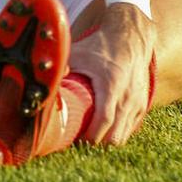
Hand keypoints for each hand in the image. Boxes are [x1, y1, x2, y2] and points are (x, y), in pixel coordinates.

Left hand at [67, 5, 154, 145]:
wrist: (131, 37)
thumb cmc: (100, 45)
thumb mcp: (79, 52)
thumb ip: (61, 66)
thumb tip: (40, 79)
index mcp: (111, 84)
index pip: (104, 120)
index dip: (91, 136)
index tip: (76, 141)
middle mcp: (127, 96)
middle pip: (115, 136)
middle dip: (97, 144)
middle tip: (79, 142)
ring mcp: (137, 101)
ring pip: (123, 135)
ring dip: (106, 140)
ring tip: (88, 137)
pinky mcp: (141, 103)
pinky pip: (129, 128)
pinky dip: (116, 133)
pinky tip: (102, 129)